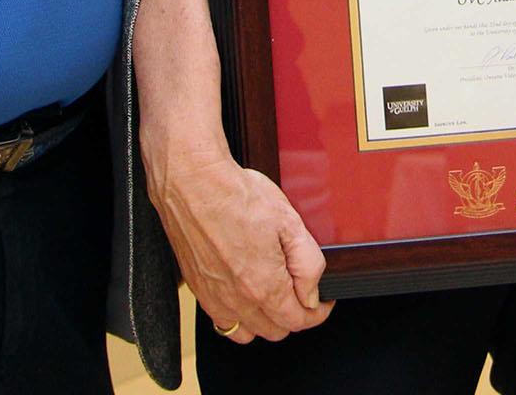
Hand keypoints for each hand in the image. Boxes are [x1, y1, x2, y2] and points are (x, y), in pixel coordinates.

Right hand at [149, 146, 332, 342]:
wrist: (193, 182)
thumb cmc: (236, 195)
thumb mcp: (290, 222)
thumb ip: (308, 264)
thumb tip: (312, 293)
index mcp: (264, 286)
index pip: (298, 320)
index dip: (317, 313)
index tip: (322, 302)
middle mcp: (237, 300)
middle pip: (275, 330)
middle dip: (293, 316)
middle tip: (300, 292)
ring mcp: (214, 298)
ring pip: (247, 332)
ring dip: (264, 321)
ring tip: (272, 296)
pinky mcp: (197, 289)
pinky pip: (221, 321)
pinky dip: (237, 317)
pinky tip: (243, 294)